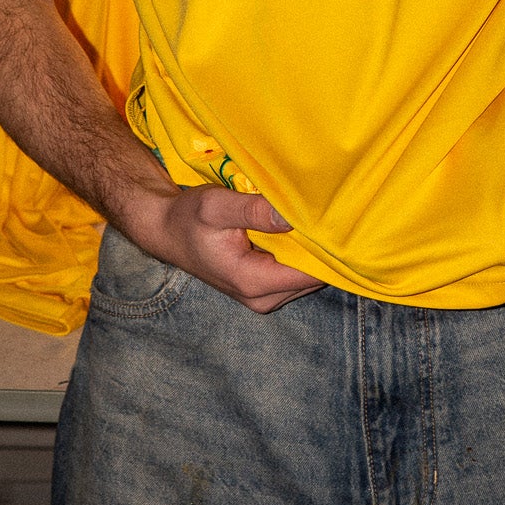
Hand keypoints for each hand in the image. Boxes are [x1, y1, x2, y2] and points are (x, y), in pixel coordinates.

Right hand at [129, 185, 324, 313]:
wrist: (168, 231)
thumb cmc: (189, 218)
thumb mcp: (216, 206)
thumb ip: (253, 211)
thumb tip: (293, 216)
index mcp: (253, 282)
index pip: (311, 273)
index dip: (327, 247)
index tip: (336, 218)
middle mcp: (263, 298)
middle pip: (315, 277)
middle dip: (322, 247)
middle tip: (326, 211)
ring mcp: (265, 297)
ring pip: (309, 277)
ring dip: (312, 250)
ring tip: (311, 217)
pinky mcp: (266, 289)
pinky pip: (297, 273)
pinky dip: (301, 253)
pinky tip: (298, 229)